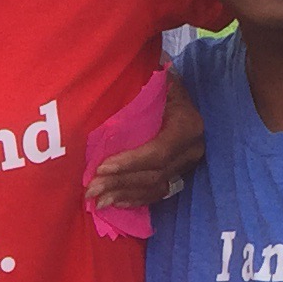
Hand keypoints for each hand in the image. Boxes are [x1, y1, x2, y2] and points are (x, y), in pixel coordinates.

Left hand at [85, 74, 206, 210]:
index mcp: (188, 126)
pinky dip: (135, 199)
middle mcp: (191, 150)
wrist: (189, 99)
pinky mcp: (180, 175)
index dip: (130, 162)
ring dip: (124, 195)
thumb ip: (152, 84)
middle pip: (154, 175)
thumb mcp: (164, 82)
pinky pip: (158, 194)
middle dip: (120, 183)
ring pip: (155, 188)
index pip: (159, 152)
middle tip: (91, 189)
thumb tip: (137, 78)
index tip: (102, 167)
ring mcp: (187, 165)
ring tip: (98, 201)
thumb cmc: (167, 88)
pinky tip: (115, 203)